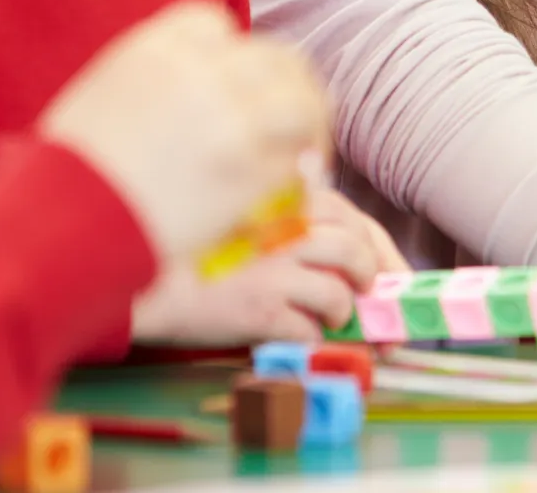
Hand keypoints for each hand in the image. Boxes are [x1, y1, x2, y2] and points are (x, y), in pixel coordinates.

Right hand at [42, 1, 331, 261]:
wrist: (59, 226)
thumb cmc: (63, 173)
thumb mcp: (98, 95)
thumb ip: (152, 79)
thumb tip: (184, 91)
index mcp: (159, 47)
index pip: (218, 25)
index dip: (232, 56)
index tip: (238, 84)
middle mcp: (204, 73)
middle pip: (275, 60)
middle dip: (288, 87)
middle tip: (295, 121)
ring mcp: (233, 120)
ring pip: (302, 105)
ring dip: (309, 130)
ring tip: (306, 157)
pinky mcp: (250, 172)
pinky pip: (296, 163)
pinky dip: (300, 176)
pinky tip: (292, 194)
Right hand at [132, 188, 409, 345]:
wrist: (144, 278)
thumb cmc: (197, 248)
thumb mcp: (247, 213)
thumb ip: (289, 216)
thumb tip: (345, 247)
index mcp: (284, 199)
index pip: (354, 218)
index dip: (383, 252)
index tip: (392, 276)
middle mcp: (284, 227)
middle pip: (357, 251)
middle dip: (375, 282)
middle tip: (373, 303)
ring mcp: (274, 268)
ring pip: (340, 293)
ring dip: (344, 311)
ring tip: (334, 317)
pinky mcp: (259, 308)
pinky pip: (308, 330)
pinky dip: (312, 337)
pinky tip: (296, 333)